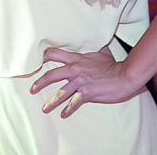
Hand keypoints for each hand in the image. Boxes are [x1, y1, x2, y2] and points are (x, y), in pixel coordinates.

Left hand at [29, 46, 143, 117]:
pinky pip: (74, 103)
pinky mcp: (87, 94)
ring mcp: (80, 82)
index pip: (55, 54)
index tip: (35, 62)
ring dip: (51, 102)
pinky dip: (68, 110)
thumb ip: (94, 49)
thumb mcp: (102, 52)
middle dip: (40, 82)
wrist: (124, 76)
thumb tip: (96, 41)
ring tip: (44, 109)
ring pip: (60, 93)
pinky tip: (63, 115)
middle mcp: (76, 70)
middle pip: (52, 75)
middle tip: (32, 89)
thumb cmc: (114, 65)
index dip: (43, 57)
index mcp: (77, 59)